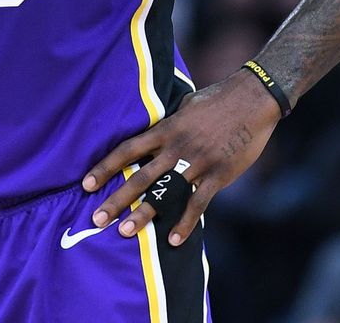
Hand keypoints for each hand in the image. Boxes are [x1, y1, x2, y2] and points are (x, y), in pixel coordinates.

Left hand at [81, 69, 281, 245]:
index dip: (106, 167)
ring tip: (124, 232)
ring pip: (165, 193)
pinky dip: (185, 223)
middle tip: (96, 219)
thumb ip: (168, 123)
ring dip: (144, 214)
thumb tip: (154, 130)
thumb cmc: (217, 99)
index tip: (86, 184)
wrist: (252, 99)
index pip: (128, 150)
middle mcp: (176, 147)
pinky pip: (198, 204)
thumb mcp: (185, 106)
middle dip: (116, 199)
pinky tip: (173, 241)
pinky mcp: (218, 175)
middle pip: (140, 177)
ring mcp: (197, 162)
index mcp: (166, 129)